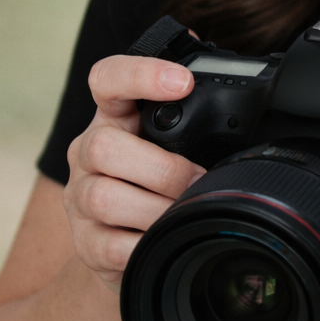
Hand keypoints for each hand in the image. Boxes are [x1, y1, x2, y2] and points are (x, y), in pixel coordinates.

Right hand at [64, 55, 205, 291]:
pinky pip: (109, 245)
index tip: (183, 82)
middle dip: (162, 168)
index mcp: (114, 117)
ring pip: (104, 197)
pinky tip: (165, 241)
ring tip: (184, 213)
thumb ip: (194, 115)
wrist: (127, 239)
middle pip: (104, 147)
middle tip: (198, 181)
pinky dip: (144, 246)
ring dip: (155, 209)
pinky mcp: (83, 241)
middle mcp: (88, 151)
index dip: (140, 74)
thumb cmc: (159, 181)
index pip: (109, 79)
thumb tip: (239, 79)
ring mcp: (80, 197)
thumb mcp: (175, 141)